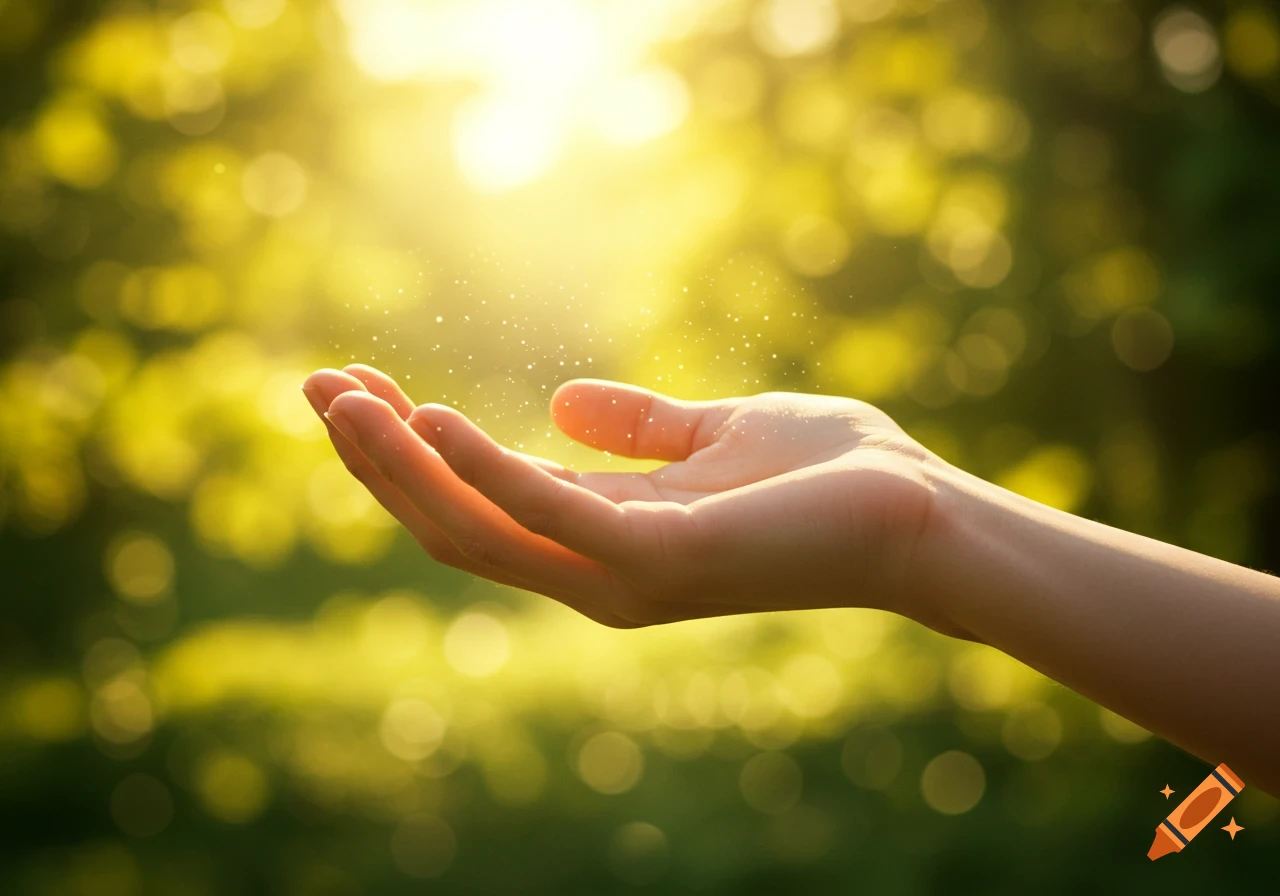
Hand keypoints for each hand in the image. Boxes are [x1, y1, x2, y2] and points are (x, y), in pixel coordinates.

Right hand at [302, 365, 957, 632]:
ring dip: (401, 466)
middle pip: (455, 525)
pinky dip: (481, 470)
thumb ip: (639, 428)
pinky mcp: (657, 561)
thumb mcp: (714, 434)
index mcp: (606, 536)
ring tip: (343, 399)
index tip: (358, 388)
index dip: (412, 452)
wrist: (921, 514)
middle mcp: (597, 572)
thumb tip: (559, 400)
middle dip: (380, 462)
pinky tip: (431, 417)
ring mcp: (622, 577)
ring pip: (476, 531)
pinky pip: (544, 517)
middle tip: (317, 389)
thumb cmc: (831, 476)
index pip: (481, 502)